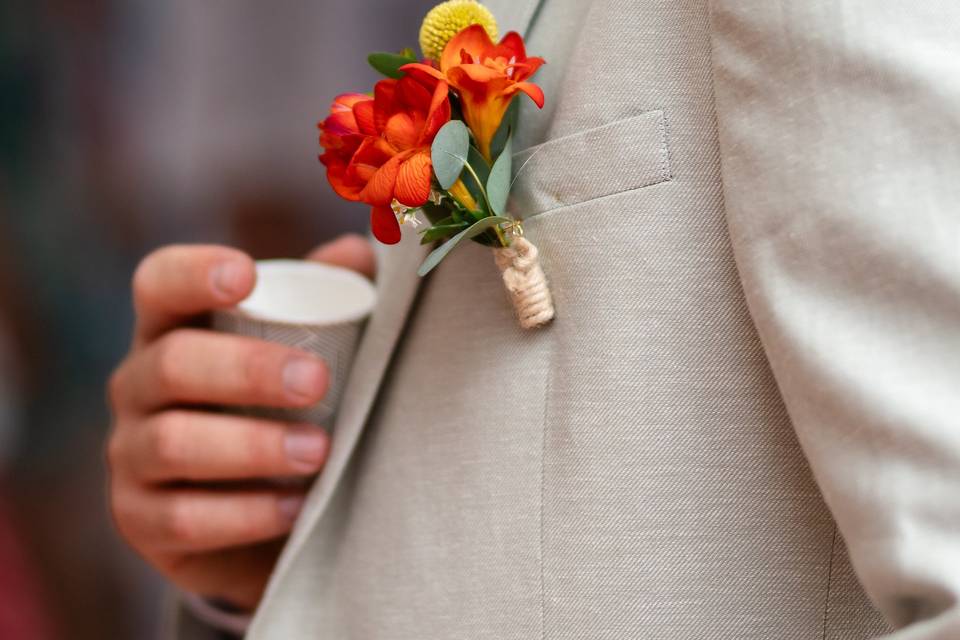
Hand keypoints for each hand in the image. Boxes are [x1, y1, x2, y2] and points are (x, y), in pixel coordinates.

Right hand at [107, 234, 375, 608]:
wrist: (263, 519)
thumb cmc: (284, 412)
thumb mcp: (306, 352)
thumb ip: (329, 298)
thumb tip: (358, 251)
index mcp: (174, 330)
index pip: (159, 285)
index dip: (192, 274)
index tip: (246, 275)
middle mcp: (138, 385)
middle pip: (172, 363)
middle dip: (247, 369)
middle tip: (316, 381)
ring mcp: (131, 454)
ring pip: (173, 442)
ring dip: (252, 446)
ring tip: (319, 450)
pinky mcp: (139, 520)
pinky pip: (183, 517)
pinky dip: (244, 513)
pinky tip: (297, 509)